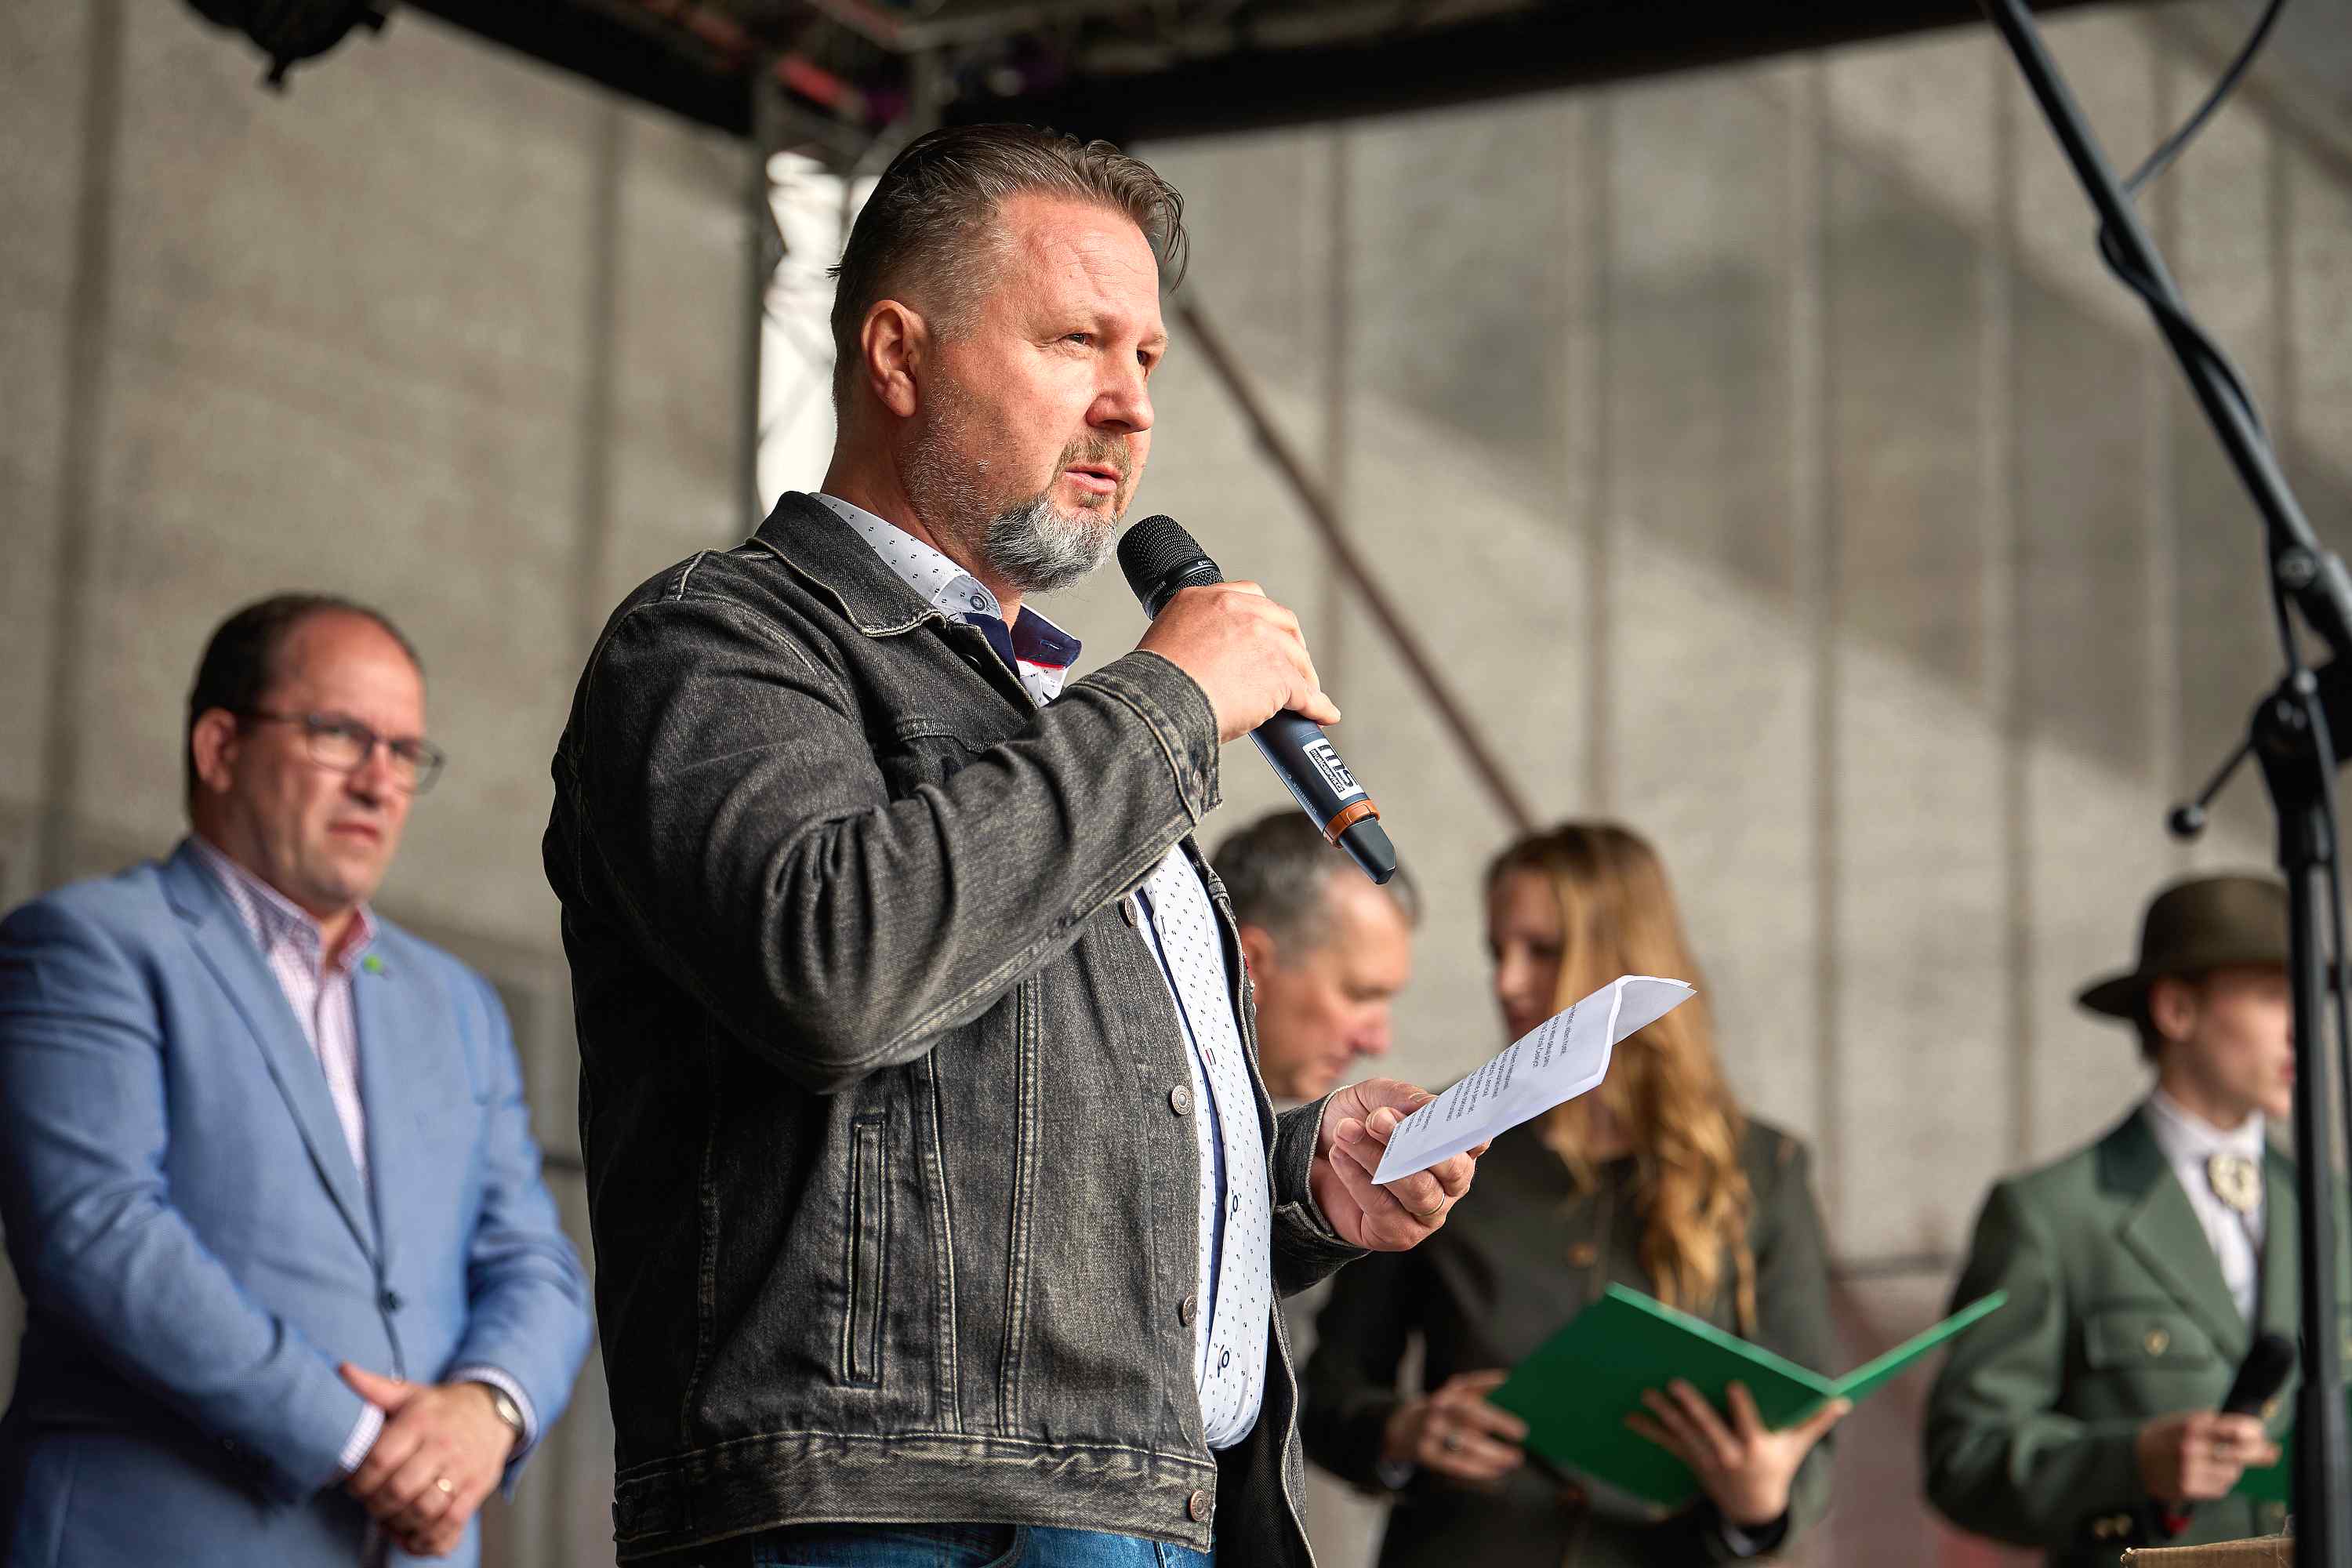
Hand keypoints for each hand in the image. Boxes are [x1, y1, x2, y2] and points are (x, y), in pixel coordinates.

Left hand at [340, 1365, 517, 1557]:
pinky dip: (428, 1537)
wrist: (495, 1409)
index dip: (359, 1481)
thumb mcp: (410, 1393)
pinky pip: (451, 1522)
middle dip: (376, 1505)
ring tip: (390, 1518)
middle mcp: (442, 1444)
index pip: (380, 1460)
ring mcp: (462, 1468)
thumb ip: (373, 1387)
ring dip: (400, 1523)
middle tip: (371, 1504)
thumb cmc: (442, 1407)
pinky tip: (413, 1534)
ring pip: (424, 1510)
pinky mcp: (477, 1488)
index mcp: (420, 1421)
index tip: (355, 1486)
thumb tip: (341, 1370)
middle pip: (399, 1489)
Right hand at [1136, 582, 1339, 742]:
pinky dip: (1317, 706)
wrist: (1157, 705)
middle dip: (1291, 644)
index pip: (1250, 595)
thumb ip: (1193, 639)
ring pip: (1296, 656)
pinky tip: (1323, 715)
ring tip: (1307, 695)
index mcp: (1204, 599)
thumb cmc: (1151, 686)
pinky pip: (1306, 692)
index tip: (1269, 635)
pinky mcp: (1278, 673)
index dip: (1265, 619)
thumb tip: (1209, 663)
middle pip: (1282, 622)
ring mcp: (1262, 639)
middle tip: (1292, 666)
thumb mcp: (1166, 642)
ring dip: (1305, 676)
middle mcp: (1237, 610)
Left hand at [1311, 1078, 1483, 1251]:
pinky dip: (1358, 1178)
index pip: (1475, 1141)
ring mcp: (1428, 1213)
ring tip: (1346, 1131)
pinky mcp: (1398, 1234)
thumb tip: (1428, 1106)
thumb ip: (1404, 1097)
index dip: (1462, 1129)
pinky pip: (1383, 1207)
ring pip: (1416, 1189)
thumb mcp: (1377, 1097)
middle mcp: (1450, 1185)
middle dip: (1412, 1140)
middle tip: (1377, 1119)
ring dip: (1377, 1157)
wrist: (1315, 1154)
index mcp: (1455, 1148)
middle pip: (1451, 1169)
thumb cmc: (1359, 1122)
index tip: (1435, 1113)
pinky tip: (1339, 1155)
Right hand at [1381, 1369, 1528, 1484]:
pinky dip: (1476, 1469)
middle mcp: (1438, 1407)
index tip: (1517, 1392)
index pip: (1474, 1386)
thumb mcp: (1457, 1396)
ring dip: (1492, 1451)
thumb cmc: (1445, 1412)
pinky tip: (1494, 1471)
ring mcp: (1429, 1430)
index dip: (1496, 1391)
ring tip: (1513, 1458)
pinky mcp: (1424, 1452)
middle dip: (1498, 1421)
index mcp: (1450, 1391)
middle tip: (1523, 1432)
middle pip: (1468, 1413)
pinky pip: (1453, 1463)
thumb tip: (1516, 1390)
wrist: (1402, 1427)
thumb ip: (1484, 1392)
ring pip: (1463, 1441)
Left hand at [1626, 1380, 1845, 1528]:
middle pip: (1708, 1428)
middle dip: (1691, 1407)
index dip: (1740, 1406)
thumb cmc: (1778, 1467)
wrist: (1753, 1507)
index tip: (1732, 1383)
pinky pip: (1668, 1443)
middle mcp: (1729, 1455)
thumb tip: (1843, 1400)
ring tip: (1647, 1393)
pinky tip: (1629, 1416)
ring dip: (1664, 1414)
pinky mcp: (1691, 1460)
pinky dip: (1649, 1430)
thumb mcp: (1797, 1447)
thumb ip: (1816, 1421)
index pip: (1748, 1424)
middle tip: (1675, 1382)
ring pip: (1683, 1434)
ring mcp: (1707, 1459)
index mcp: (1756, 1448)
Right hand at [2136, 1410, 2279, 1502]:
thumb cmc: (2162, 1439)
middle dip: (2259, 1452)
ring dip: (2233, 1468)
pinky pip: (2221, 1488)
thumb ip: (2210, 1424)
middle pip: (2240, 1452)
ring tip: (2218, 1463)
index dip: (2254, 1431)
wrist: (2132, 1461)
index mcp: (2190, 1426)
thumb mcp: (2181, 1421)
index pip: (2234, 1428)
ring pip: (2232, 1473)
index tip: (2262, 1433)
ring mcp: (2190, 1469)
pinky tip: (2207, 1475)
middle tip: (2272, 1452)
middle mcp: (2192, 1447)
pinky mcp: (2189, 1488)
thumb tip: (2248, 1430)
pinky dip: (2220, 1482)